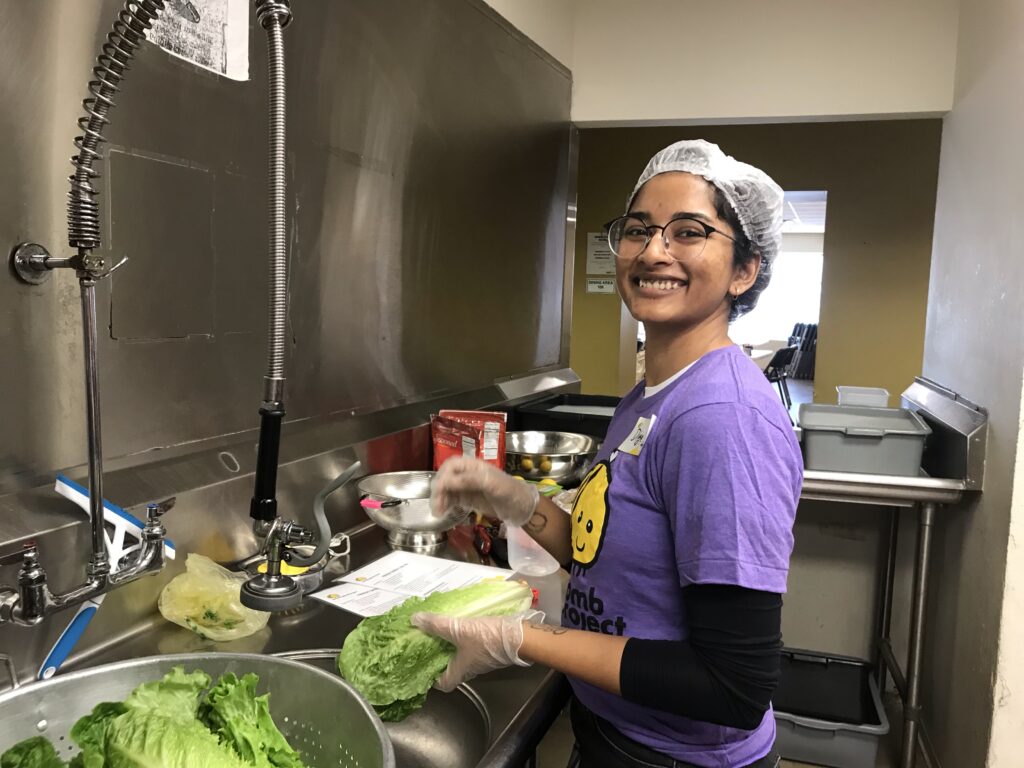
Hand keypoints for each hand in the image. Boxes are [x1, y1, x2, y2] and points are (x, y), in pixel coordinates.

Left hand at [410, 610, 542, 690]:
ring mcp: (482, 660)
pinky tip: (461, 627)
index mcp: (460, 670)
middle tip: (428, 644)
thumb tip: (415, 620)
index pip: (443, 684)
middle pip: (451, 669)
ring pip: (462, 657)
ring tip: (441, 632)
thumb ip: (437, 625)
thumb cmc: (487, 639)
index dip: (432, 679)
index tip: (423, 667)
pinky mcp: (491, 650)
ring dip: (451, 647)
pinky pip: (472, 648)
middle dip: (440, 658)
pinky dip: (463, 640)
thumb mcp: (458, 629)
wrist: (518, 636)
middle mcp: (471, 669)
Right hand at [430, 456, 538, 525]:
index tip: (441, 489)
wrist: (521, 508)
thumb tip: (447, 481)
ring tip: (438, 513)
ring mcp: (466, 487)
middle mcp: (467, 474)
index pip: (451, 465)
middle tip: (437, 505)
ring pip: (446, 490)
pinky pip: (451, 500)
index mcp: (473, 466)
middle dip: (439, 490)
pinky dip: (444, 505)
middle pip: (445, 477)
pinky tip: (442, 513)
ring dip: (439, 499)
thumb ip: (470, 480)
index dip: (443, 475)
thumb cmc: (510, 491)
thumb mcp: (492, 484)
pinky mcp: (466, 499)